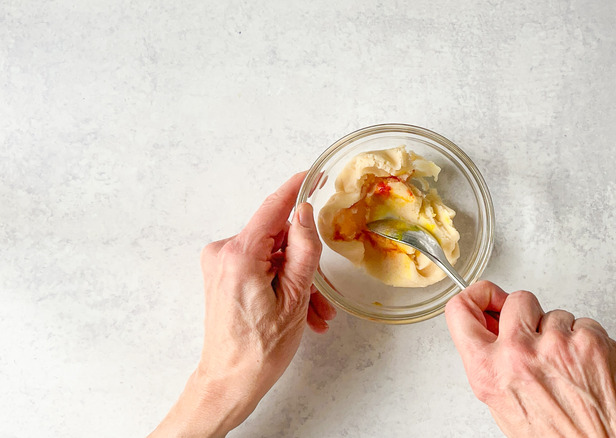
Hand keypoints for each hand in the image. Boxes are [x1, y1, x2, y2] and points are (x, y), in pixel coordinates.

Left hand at [149, 172, 335, 437]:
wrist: (228, 383)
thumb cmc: (259, 350)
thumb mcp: (294, 298)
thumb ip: (303, 250)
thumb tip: (304, 212)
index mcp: (239, 255)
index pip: (273, 208)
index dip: (297, 189)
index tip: (315, 174)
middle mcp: (223, 253)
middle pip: (276, 238)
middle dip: (304, 263)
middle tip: (321, 296)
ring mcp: (220, 264)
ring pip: (272, 257)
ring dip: (297, 281)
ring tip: (313, 314)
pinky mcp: (222, 276)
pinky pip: (261, 268)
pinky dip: (281, 285)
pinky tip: (298, 312)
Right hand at [445, 281, 615, 437]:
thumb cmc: (553, 436)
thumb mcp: (501, 402)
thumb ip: (491, 360)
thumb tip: (492, 324)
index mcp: (488, 369)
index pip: (460, 309)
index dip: (476, 295)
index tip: (487, 296)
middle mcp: (518, 352)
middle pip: (516, 299)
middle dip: (528, 316)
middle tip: (537, 339)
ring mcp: (557, 343)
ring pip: (555, 313)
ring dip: (561, 334)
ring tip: (566, 368)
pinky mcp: (590, 340)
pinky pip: (584, 323)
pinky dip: (586, 341)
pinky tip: (585, 367)